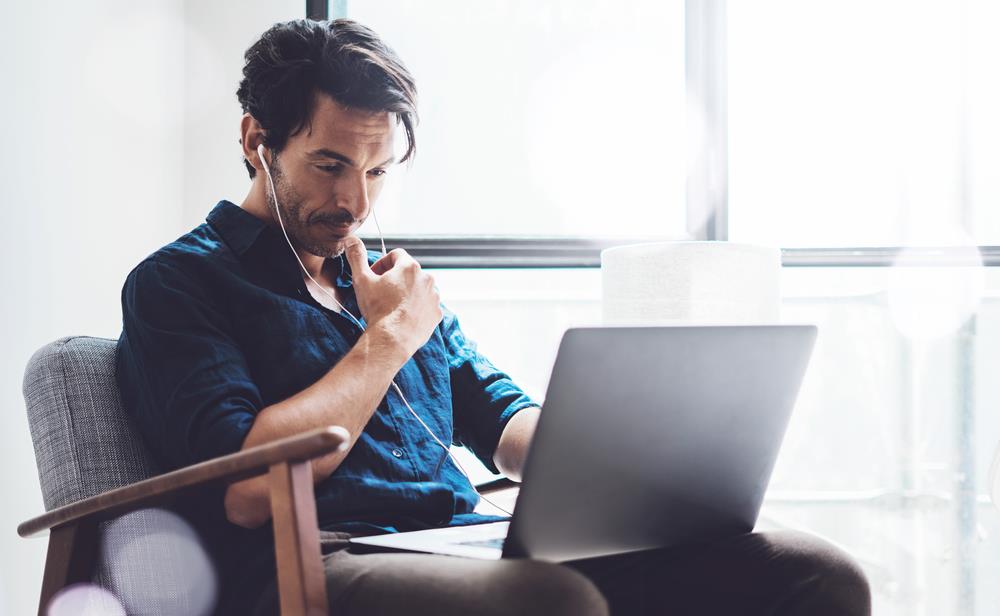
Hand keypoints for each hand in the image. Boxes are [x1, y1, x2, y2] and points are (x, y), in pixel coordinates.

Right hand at [344, 237, 442, 355]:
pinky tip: (403, 316)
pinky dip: (416, 307)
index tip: (374, 276)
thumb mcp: (362, 280)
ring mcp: (434, 296)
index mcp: (410, 266)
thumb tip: (352, 240)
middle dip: (394, 278)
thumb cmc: (378, 308)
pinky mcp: (437, 313)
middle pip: (408, 271)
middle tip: (380, 293)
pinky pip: (426, 305)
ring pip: (418, 288)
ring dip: (407, 292)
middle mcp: (427, 278)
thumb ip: (357, 257)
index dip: (382, 263)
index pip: (396, 255)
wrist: (393, 339)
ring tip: (392, 306)